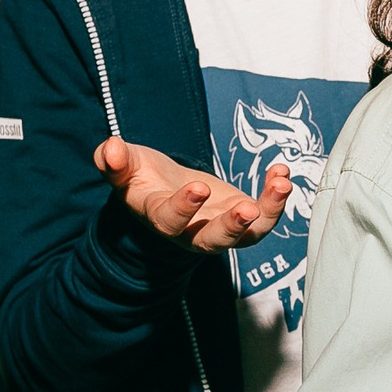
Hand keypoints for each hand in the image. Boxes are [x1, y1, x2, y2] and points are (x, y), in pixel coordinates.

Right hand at [95, 138, 290, 252]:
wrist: (166, 187)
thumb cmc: (143, 176)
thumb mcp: (126, 164)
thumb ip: (114, 160)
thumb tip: (109, 148)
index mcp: (159, 217)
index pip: (169, 221)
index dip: (183, 208)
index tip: (198, 187)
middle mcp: (191, 231)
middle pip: (212, 242)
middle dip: (231, 228)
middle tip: (248, 209)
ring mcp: (220, 228)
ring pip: (247, 236)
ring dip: (268, 213)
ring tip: (281, 184)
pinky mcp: (242, 220)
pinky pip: (265, 218)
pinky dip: (275, 197)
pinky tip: (280, 171)